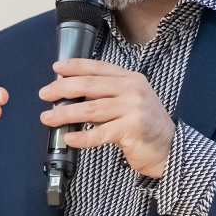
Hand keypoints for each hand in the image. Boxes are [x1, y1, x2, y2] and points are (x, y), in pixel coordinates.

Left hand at [38, 58, 174, 177]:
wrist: (170, 149)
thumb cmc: (146, 127)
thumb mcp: (131, 102)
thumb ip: (108, 95)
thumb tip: (73, 95)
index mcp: (130, 79)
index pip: (98, 68)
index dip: (75, 66)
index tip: (56, 68)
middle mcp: (132, 89)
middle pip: (90, 84)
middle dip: (63, 88)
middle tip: (45, 94)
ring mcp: (133, 108)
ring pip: (91, 109)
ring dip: (65, 114)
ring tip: (49, 118)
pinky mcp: (131, 128)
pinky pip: (100, 132)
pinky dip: (82, 137)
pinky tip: (69, 138)